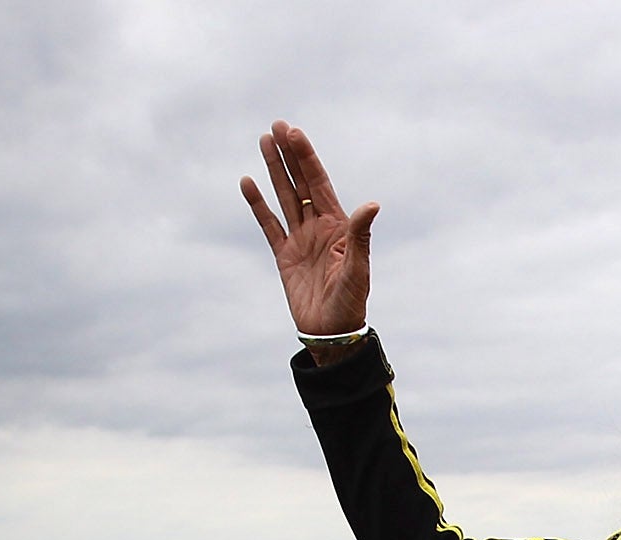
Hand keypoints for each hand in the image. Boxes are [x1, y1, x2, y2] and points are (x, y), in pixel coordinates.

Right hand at [241, 121, 377, 338]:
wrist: (332, 333)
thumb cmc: (351, 302)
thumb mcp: (357, 268)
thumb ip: (360, 236)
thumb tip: (372, 205)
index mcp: (338, 226)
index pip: (318, 183)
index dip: (306, 158)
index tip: (294, 133)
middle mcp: (318, 227)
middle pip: (300, 183)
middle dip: (289, 155)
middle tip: (276, 126)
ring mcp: (300, 240)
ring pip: (284, 197)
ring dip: (274, 170)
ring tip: (263, 141)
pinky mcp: (284, 256)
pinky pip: (268, 225)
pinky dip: (258, 205)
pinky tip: (248, 183)